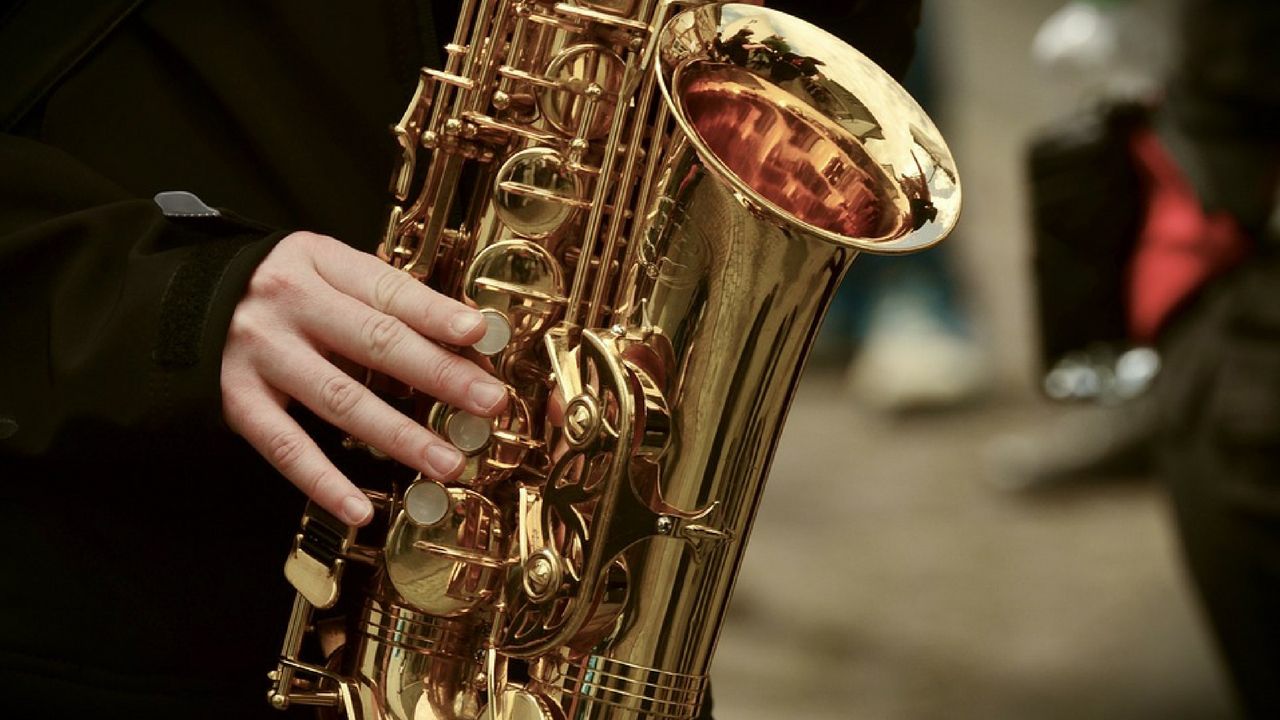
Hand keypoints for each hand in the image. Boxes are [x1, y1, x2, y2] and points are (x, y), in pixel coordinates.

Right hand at [221, 231, 507, 525]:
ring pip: (341, 400)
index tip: (479, 333)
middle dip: (439, 375)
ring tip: (446, 462)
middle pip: (375, 342)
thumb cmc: (273, 290)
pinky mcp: (236, 401)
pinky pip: (286, 448)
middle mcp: (289, 305)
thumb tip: (461, 340)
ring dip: (400, 435)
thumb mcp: (322, 270)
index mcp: (318, 263)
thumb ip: (380, 298)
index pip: (387, 289)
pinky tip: (362, 508)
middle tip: (487, 401)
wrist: (172, 301)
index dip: (436, 313)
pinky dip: (325, 482)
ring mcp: (261, 355)